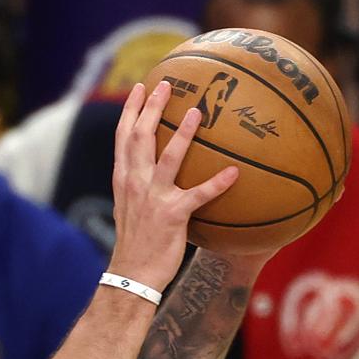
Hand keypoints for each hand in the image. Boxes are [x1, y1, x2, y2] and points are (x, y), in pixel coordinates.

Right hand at [106, 81, 236, 291]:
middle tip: (166, 84)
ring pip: (169, 157)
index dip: (131, 110)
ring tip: (198, 112)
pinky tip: (235, 172)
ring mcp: (154, 197)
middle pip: (141, 136)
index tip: (139, 88)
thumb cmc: (136, 242)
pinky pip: (199, 195)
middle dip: (152, 107)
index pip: (123, 136)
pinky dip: (217, 183)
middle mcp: (136, 182)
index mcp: (124, 178)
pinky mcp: (173, 215)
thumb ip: (139, 185)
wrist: (132, 274)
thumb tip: (155, 169)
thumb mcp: (129, 207)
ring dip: (184, 133)